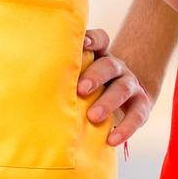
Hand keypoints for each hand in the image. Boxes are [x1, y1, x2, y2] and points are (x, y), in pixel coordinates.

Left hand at [78, 28, 153, 145]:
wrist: (124, 100)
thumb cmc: (92, 89)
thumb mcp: (81, 78)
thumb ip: (67, 76)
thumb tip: (36, 84)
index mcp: (101, 56)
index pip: (101, 40)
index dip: (93, 39)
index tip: (83, 43)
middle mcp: (117, 67)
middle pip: (109, 65)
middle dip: (95, 76)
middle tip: (81, 89)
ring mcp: (131, 85)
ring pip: (123, 88)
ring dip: (108, 102)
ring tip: (93, 116)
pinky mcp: (141, 105)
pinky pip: (137, 115)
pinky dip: (126, 128)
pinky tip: (112, 139)